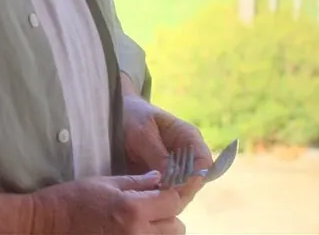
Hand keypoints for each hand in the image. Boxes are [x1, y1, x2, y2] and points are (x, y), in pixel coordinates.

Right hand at [26, 173, 186, 234]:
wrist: (46, 224)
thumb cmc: (72, 199)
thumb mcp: (103, 182)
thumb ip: (135, 182)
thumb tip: (158, 178)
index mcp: (133, 208)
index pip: (173, 202)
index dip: (169, 195)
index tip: (160, 194)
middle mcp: (137, 232)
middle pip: (176, 227)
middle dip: (168, 216)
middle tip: (151, 211)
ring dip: (159, 231)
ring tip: (142, 224)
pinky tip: (131, 231)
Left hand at [121, 94, 210, 208]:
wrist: (114, 115)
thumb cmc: (131, 117)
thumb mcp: (142, 133)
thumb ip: (158, 155)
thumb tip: (173, 179)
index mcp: (188, 137)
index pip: (204, 163)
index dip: (195, 178)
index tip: (177, 189)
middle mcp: (186, 156)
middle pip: (194, 182)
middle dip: (180, 194)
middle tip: (160, 202)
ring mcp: (175, 169)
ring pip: (181, 192)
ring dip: (168, 200)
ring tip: (149, 203)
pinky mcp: (161, 179)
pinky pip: (165, 195)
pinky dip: (157, 201)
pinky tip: (144, 202)